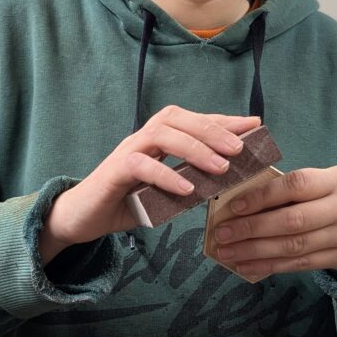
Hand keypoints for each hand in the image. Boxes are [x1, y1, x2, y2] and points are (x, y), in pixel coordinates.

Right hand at [39, 107, 260, 264]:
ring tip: (220, 167)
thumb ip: (189, 182)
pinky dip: (166, 175)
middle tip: (239, 148)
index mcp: (157, 139)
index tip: (253, 124)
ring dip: (194, 148)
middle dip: (211, 129)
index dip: (222, 120)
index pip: (192, 121)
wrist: (82, 218)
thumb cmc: (125, 201)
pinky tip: (187, 189)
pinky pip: (141, 165)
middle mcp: (143, 138)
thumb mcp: (165, 192)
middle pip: (178, 118)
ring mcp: (127, 151)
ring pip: (162, 135)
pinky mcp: (114, 171)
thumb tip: (225, 181)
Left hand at [211, 166, 336, 289]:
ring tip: (228, 253)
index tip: (233, 206)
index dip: (262, 196)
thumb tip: (241, 203)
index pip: (295, 185)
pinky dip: (270, 266)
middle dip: (252, 229)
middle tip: (222, 234)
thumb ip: (292, 189)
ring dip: (255, 251)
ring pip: (294, 246)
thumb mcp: (325, 181)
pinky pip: (300, 264)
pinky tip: (248, 266)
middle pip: (292, 220)